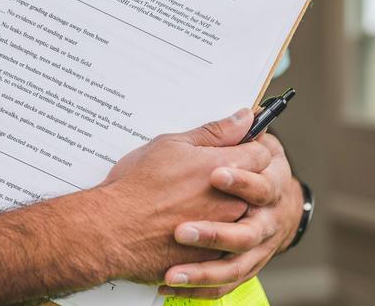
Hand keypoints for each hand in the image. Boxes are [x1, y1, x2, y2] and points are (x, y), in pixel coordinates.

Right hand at [95, 109, 273, 283]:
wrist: (112, 230)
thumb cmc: (136, 185)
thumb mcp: (171, 145)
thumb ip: (214, 132)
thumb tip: (245, 118)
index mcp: (224, 167)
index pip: (261, 153)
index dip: (247, 147)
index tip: (233, 147)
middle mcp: (231, 200)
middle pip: (256, 185)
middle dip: (239, 178)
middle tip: (208, 176)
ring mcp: (223, 231)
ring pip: (241, 215)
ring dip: (226, 207)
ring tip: (194, 202)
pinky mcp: (212, 257)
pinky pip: (225, 243)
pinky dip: (213, 234)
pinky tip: (189, 224)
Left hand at [158, 133, 303, 298]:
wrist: (279, 210)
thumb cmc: (255, 172)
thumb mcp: (237, 149)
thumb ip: (232, 137)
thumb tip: (246, 112)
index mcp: (268, 186)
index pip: (260, 184)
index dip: (239, 180)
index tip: (214, 175)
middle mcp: (266, 222)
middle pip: (247, 234)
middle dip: (215, 233)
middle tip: (182, 232)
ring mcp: (257, 249)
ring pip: (234, 267)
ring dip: (203, 271)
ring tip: (173, 272)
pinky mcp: (244, 266)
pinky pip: (225, 285)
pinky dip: (200, 288)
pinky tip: (170, 285)